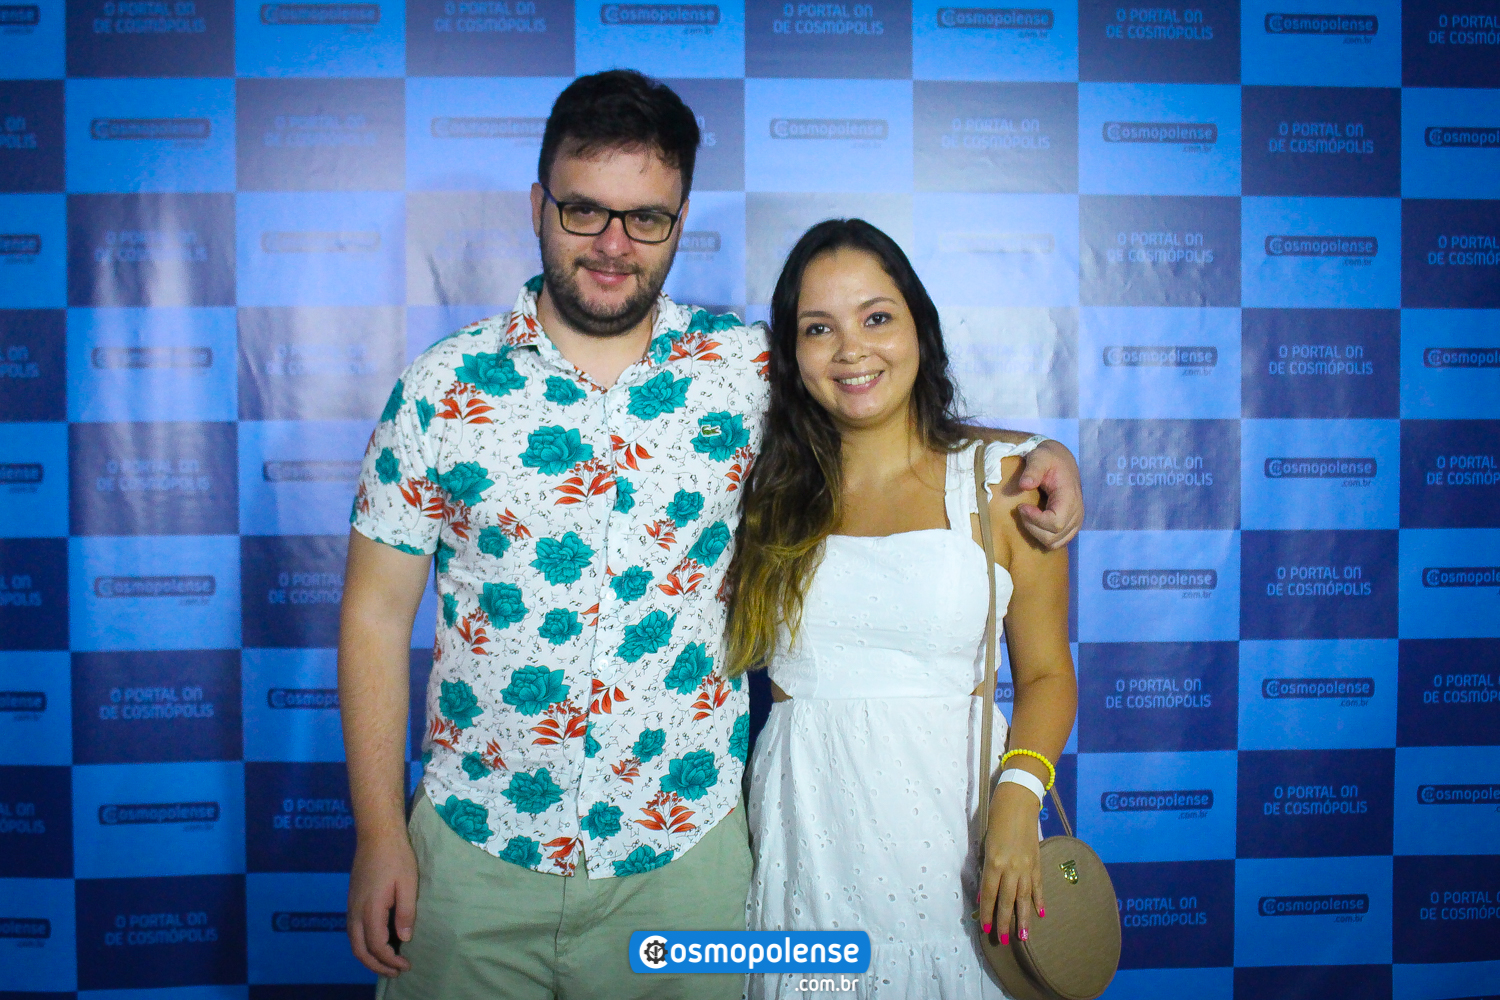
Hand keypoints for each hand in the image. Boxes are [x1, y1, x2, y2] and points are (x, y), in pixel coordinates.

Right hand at [348, 830, 418, 975]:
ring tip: (387, 964)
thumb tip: (404, 940)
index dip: (390, 960)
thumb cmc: (397, 857)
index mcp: (371, 909)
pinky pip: (353, 931)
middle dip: (376, 965)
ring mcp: (351, 906)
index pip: (376, 945)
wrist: (376, 835)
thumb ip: (406, 913)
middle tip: (395, 972)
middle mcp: (356, 911)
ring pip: (353, 942)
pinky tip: (377, 943)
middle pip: (360, 950)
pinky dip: (363, 944)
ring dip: (368, 957)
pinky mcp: (352, 901)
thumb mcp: (408, 884)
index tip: (406, 965)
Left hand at [978, 783, 1045, 945]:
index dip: (988, 912)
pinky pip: (1038, 885)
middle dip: (1004, 922)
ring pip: (1024, 897)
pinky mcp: (1037, 862)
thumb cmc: (996, 821)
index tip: (986, 929)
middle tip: (1002, 940)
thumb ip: (986, 870)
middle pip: (1007, 900)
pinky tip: (1040, 913)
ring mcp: (1027, 866)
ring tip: (1024, 936)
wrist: (1018, 804)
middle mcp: (1012, 867)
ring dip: (1024, 918)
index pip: (990, 894)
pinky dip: (1039, 899)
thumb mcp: (986, 845)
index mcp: (995, 862)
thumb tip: (985, 893)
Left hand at [1017, 440, 1082, 549]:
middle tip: (1022, 510)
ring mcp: (1076, 522)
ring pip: (1054, 542)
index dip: (1035, 519)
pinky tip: (1034, 522)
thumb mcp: (1039, 458)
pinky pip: (1057, 542)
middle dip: (1032, 527)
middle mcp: (1077, 513)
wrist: (1061, 461)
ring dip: (1036, 533)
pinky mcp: (1071, 526)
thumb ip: (1032, 470)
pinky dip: (1043, 536)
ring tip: (1028, 516)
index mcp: (1070, 498)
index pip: (1055, 523)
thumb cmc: (1048, 459)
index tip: (1021, 506)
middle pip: (1052, 536)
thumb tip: (1024, 485)